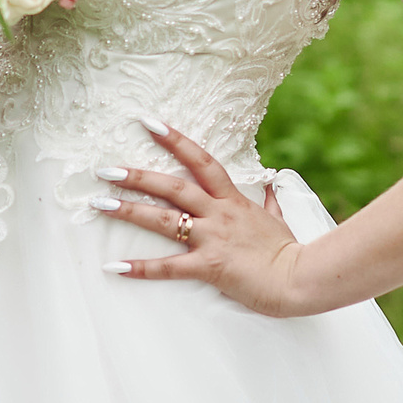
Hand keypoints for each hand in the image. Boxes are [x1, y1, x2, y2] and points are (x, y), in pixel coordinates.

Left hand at [92, 120, 309, 316]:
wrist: (302, 278)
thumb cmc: (290, 251)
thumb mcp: (278, 218)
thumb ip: (270, 201)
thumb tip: (272, 185)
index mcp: (232, 200)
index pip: (201, 161)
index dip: (175, 140)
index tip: (149, 123)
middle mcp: (218, 213)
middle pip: (173, 187)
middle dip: (137, 176)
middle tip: (105, 169)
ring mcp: (213, 239)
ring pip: (164, 220)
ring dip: (130, 210)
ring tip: (100, 204)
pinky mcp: (209, 267)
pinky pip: (169, 267)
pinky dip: (141, 268)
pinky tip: (114, 267)